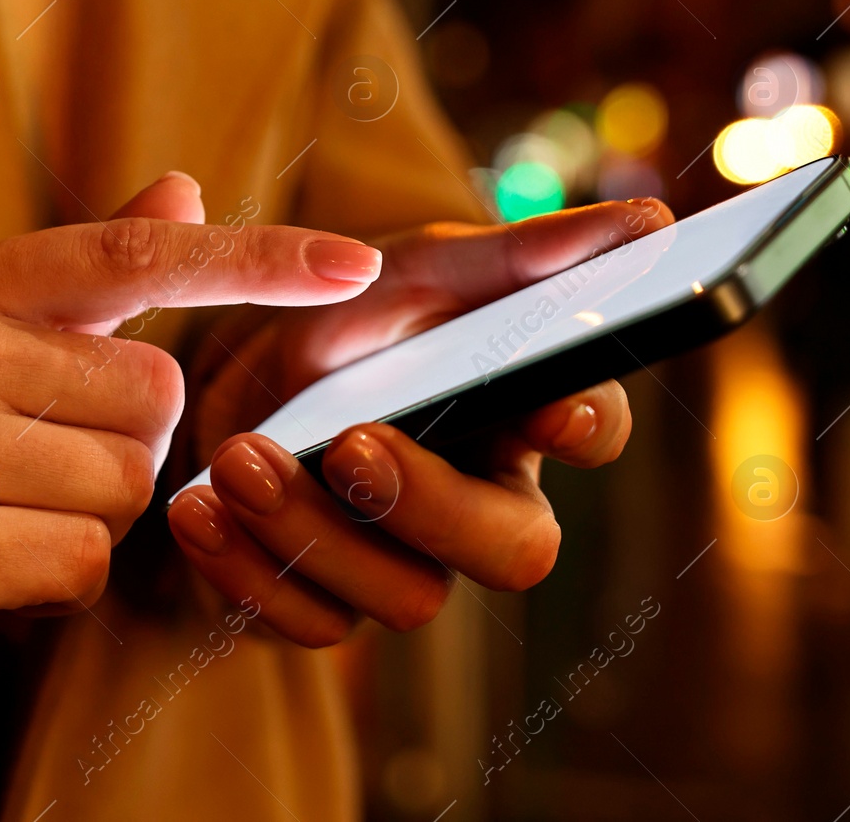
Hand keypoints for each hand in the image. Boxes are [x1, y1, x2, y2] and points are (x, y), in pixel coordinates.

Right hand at [0, 173, 385, 705]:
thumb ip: (86, 276)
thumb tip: (183, 189)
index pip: (133, 255)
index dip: (256, 257)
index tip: (359, 261)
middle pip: (155, 396)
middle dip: (123, 446)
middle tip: (30, 462)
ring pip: (128, 487)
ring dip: (90, 517)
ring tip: (0, 512)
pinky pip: (84, 565)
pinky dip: (59, 583)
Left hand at [170, 200, 673, 645]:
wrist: (223, 371)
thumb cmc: (344, 312)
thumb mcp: (417, 268)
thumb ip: (519, 255)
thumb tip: (653, 225)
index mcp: (518, 410)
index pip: (591, 427)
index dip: (586, 423)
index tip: (552, 406)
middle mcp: (479, 502)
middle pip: (514, 550)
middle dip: (433, 503)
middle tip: (353, 443)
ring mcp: (403, 562)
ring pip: (406, 597)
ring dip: (317, 531)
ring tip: (238, 456)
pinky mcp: (324, 603)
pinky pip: (308, 623)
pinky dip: (247, 570)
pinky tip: (196, 509)